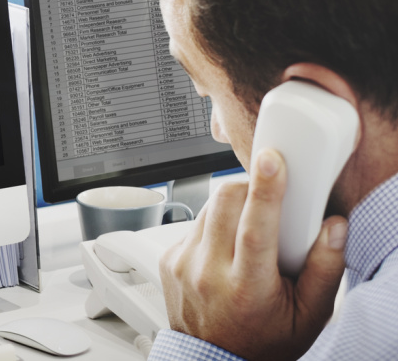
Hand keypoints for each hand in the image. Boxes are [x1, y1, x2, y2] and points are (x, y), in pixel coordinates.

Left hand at [160, 149, 347, 359]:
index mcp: (247, 287)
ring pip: (207, 207)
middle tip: (266, 197)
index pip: (254, 227)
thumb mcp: (308, 316)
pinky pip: (193, 224)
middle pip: (224, 202)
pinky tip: (225, 248)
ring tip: (247, 232)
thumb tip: (332, 227)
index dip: (265, 189)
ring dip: (231, 207)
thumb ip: (325, 270)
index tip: (272, 161)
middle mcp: (208, 273)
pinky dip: (213, 225)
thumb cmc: (262, 340)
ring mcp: (183, 264)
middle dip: (249, 186)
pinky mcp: (169, 259)